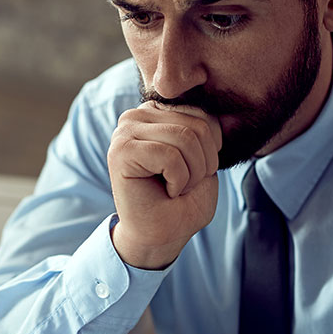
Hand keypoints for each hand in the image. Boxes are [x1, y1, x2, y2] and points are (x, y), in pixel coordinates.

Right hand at [107, 101, 221, 268]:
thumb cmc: (184, 200)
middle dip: (203, 164)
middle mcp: (137, 115)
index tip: (193, 172)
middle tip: (185, 185)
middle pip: (197, 127)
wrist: (163, 236)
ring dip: (191, 174)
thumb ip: (204, 127)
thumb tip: (204, 97)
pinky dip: (178, 181)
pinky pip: (170, 156)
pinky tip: (165, 191)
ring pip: (185, 139)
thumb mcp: (204, 155)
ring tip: (175, 188)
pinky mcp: (121, 151)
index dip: (211, 151)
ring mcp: (125, 131)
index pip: (203, 116)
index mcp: (156, 112)